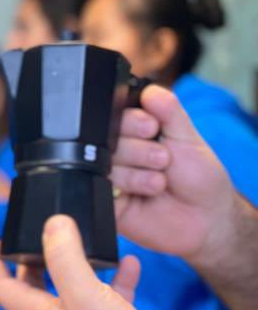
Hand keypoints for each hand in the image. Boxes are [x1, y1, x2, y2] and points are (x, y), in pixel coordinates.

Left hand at [0, 216, 187, 309]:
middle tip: (37, 236)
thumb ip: (66, 258)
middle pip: (34, 288)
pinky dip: (116, 279)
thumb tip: (53, 224)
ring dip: (77, 265)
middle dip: (32, 259)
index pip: (1, 286)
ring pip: (72, 291)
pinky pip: (110, 299)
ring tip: (85, 242)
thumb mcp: (85, 295)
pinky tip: (130, 264)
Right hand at [112, 85, 237, 268]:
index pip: (115, 115)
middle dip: (139, 149)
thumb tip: (150, 90)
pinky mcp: (108, 202)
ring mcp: (111, 177)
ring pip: (106, 163)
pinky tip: (149, 192)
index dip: (131, 121)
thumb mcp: (188, 137)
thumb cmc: (199, 177)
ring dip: (138, 171)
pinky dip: (129, 187)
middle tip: (163, 159)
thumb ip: (169, 111)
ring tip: (160, 181)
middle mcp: (119, 152)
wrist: (205, 218)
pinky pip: (103, 188)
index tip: (151, 128)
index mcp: (134, 132)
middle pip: (106, 139)